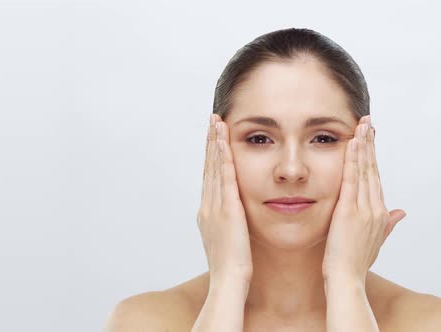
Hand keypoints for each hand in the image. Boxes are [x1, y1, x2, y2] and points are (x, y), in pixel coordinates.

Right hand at [197, 114, 252, 285]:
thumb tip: (233, 215)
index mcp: (208, 212)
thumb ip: (228, 223)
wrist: (228, 281)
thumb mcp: (228, 239)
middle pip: (208, 167)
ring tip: (217, 122)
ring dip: (215, 143)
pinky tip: (223, 143)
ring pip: (214, 168)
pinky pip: (224, 179)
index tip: (213, 136)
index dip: (211, 155)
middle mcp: (207, 205)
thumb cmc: (232, 266)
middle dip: (210, 142)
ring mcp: (215, 207)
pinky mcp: (227, 210)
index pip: (210, 176)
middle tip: (212, 120)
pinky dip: (223, 160)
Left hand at [322, 115, 406, 283]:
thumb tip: (401, 211)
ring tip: (362, 125)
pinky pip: (352, 179)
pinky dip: (353, 159)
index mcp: (379, 214)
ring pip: (365, 170)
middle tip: (368, 123)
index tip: (371, 140)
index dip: (374, 157)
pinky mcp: (349, 210)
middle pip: (373, 169)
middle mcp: (375, 208)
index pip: (376, 179)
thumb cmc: (356, 264)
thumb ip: (388, 224)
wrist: (347, 280)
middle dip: (370, 144)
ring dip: (363, 145)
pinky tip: (352, 142)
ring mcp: (364, 208)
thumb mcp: (375, 241)